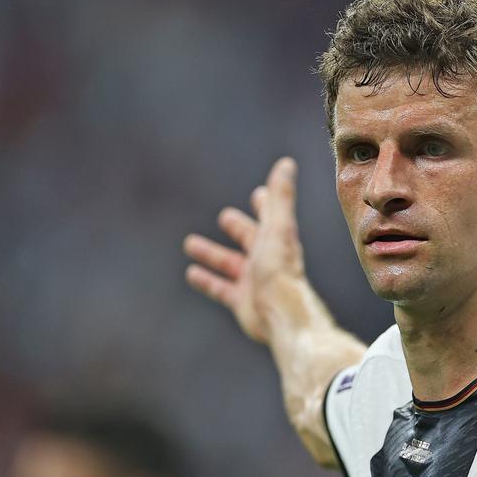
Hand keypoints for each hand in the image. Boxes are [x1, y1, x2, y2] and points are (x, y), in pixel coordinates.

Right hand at [183, 157, 304, 343]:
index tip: (259, 194)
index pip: (271, 216)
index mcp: (277, 239)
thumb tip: (286, 162)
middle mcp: (267, 259)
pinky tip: (191, 273)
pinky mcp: (243, 301)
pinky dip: (207, 280)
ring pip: (230, 263)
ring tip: (190, 243)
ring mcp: (254, 280)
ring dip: (212, 253)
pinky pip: (221, 288)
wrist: (281, 314)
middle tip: (225, 217)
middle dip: (238, 228)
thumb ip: (280, 196)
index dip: (265, 204)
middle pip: (250, 239)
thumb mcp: (278, 226)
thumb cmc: (281, 269)